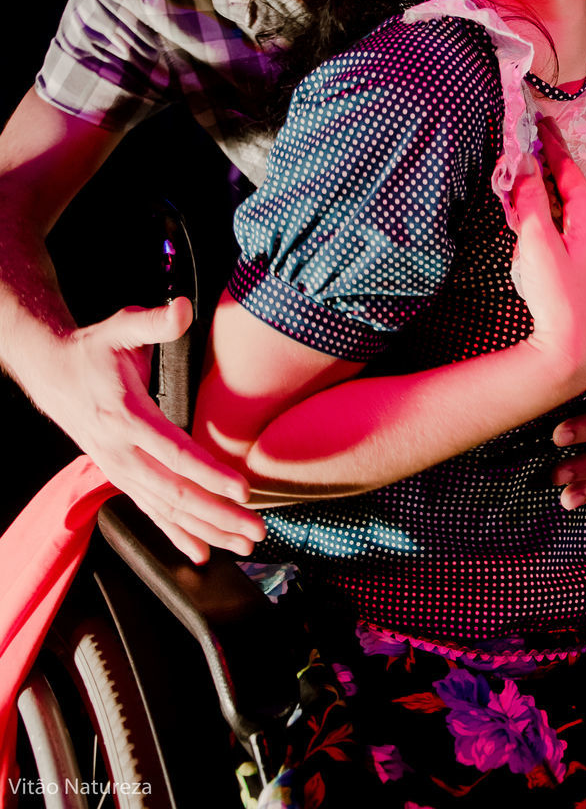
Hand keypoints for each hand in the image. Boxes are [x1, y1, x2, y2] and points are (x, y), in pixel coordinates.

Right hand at [43, 298, 264, 562]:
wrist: (52, 374)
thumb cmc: (93, 350)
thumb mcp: (120, 327)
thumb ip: (154, 322)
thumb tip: (181, 309)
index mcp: (126, 417)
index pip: (173, 453)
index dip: (209, 473)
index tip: (242, 489)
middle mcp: (121, 452)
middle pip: (174, 493)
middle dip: (218, 515)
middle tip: (256, 530)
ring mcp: (120, 470)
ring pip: (166, 510)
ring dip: (206, 530)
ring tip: (244, 544)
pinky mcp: (122, 478)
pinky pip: (151, 513)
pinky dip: (177, 534)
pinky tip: (202, 552)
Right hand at [513, 119, 585, 393]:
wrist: (575, 347)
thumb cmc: (559, 295)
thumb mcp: (537, 240)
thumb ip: (530, 198)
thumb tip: (524, 163)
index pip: (568, 169)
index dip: (552, 144)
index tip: (543, 120)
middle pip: (566, 186)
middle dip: (545, 166)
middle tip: (527, 145)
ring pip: (563, 207)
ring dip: (542, 192)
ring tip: (522, 177)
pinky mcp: (581, 265)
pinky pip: (561, 225)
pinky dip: (544, 214)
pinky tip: (530, 219)